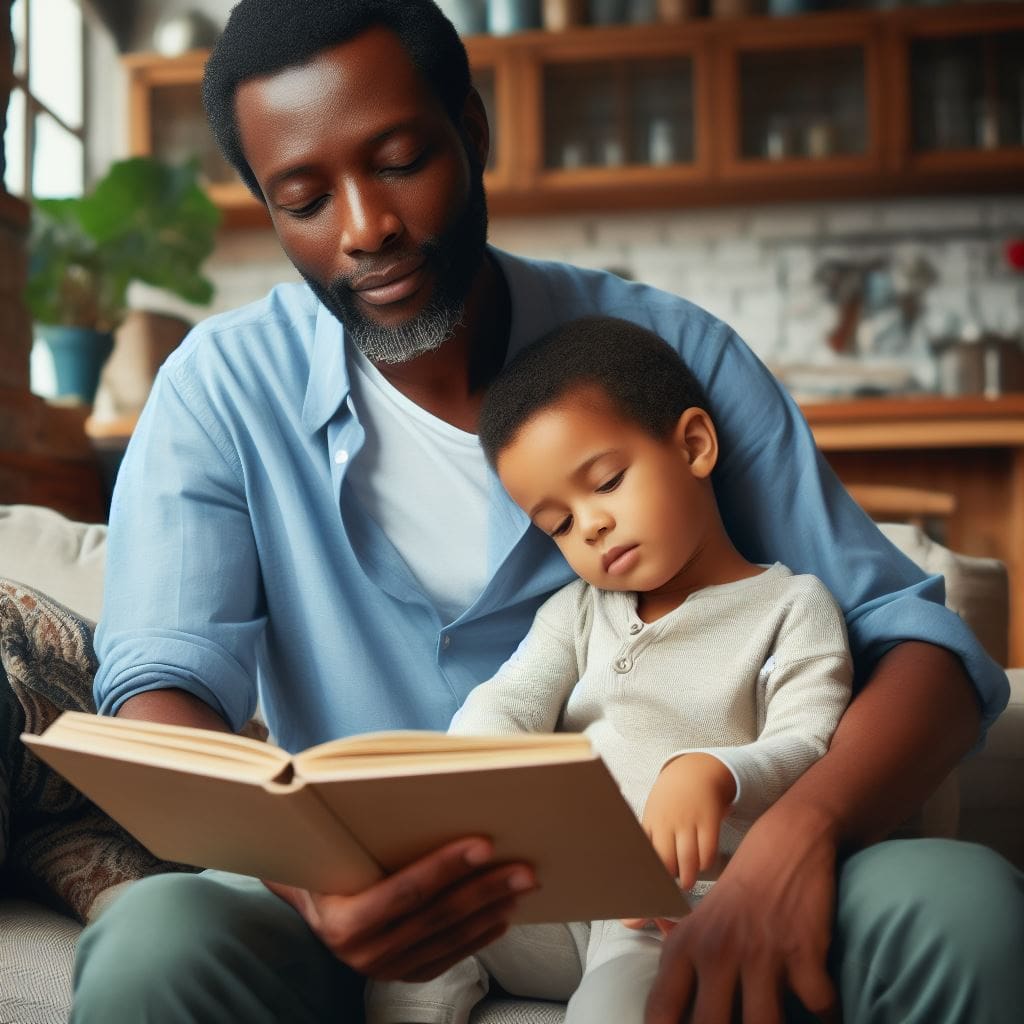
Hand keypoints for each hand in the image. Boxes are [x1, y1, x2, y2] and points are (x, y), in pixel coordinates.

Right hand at [263, 837, 534, 981]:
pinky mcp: (402, 975)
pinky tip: (501, 917)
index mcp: (342, 921)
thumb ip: (362, 826)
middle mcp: (362, 954)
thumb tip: (413, 786)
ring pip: (448, 939)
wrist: (308, 900)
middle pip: (436, 916)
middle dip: (485, 890)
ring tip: (521, 887)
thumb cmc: (325, 860)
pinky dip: (478, 937)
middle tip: (525, 869)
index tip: (484, 844)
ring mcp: (384, 969)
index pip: (405, 891)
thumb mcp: (329, 845)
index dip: (446, 868)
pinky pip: (448, 958)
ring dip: (490, 912)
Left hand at [642, 753, 735, 889]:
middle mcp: (668, 821)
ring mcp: (689, 820)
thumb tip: (638, 866)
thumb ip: (648, 836)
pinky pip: (708, 851)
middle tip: (671, 889)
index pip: (646, 855)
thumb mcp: (653, 812)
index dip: (648, 873)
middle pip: (666, 862)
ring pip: (688, 860)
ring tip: (687, 883)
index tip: (650, 887)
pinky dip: (706, 863)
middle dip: (669, 880)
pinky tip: (702, 864)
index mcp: (650, 821)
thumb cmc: (669, 800)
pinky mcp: (709, 820)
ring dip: (688, 877)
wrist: (695, 771)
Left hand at [644, 803, 839, 1023]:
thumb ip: (680, 963)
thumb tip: (664, 1002)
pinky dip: (827, 1017)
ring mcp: (760, 953)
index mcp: (685, 948)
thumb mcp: (697, 921)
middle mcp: (716, 952)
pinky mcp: (803, 952)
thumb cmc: (739, 893)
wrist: (786, 845)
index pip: (661, 1012)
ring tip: (777, 1023)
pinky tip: (823, 1011)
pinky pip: (818, 1008)